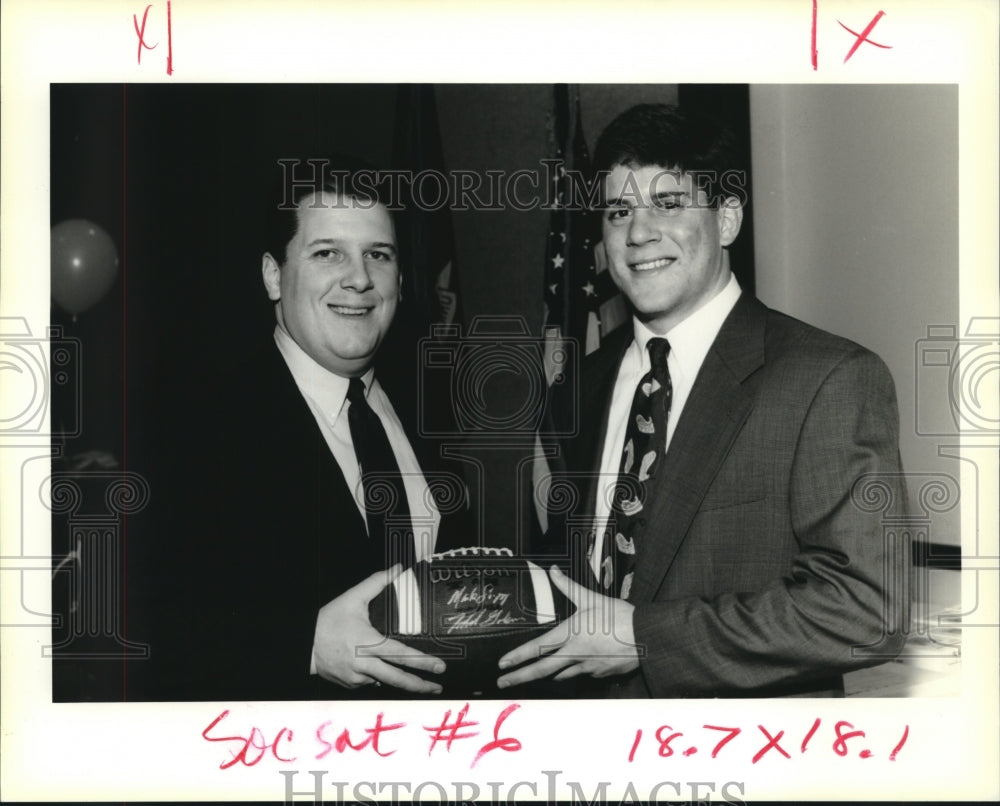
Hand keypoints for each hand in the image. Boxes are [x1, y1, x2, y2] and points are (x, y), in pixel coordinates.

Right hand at [313, 565, 444, 693]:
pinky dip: (377, 677)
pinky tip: (379, 670)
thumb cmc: (327, 621)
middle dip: (420, 685)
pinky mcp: (349, 684)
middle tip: (438, 686)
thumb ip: (376, 582)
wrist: (302, 645)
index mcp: (368, 643)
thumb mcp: (352, 598)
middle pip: (397, 679)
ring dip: (400, 682)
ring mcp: (356, 678)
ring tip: (419, 684)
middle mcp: (364, 664)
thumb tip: (398, 568)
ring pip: (384, 683)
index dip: (422, 662)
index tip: (440, 667)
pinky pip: (369, 683)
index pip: (401, 655)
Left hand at [496, 566, 639, 687]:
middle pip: (541, 670)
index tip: (502, 664)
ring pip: (561, 674)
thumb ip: (568, 586)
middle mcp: (574, 654)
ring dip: (547, 675)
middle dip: (520, 677)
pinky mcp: (599, 674)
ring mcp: (587, 667)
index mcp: (569, 635)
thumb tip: (552, 570)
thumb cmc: (619, 616)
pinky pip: (582, 674)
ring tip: (535, 676)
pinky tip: (576, 665)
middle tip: (502, 683)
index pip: (537, 648)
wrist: (646, 637)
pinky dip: (575, 670)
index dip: (517, 656)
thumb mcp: (591, 598)